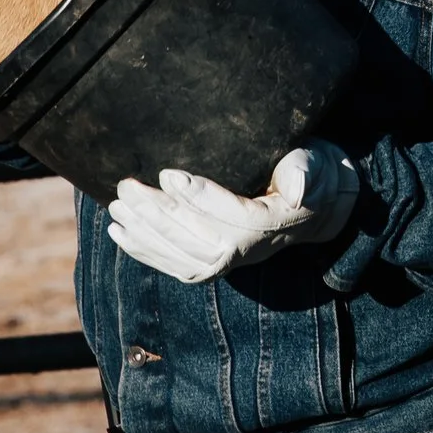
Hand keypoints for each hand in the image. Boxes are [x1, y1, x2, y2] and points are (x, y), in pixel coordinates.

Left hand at [106, 143, 357, 283]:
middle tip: (127, 187)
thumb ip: (306, 172)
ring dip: (146, 234)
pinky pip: (177, 266)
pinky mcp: (214, 264)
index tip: (168, 174)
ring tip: (117, 206)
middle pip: (203, 241)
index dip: (202, 199)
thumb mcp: (315, 166)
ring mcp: (232, 261)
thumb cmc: (310, 174)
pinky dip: (145, 252)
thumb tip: (299, 188)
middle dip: (161, 215)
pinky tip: (118, 233)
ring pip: (184, 256)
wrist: (312, 205)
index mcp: (278, 223)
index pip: (238, 218)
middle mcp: (253, 250)